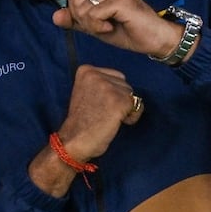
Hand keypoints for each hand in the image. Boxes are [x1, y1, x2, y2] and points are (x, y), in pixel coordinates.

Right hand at [28, 64, 143, 196]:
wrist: (73, 141)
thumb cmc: (81, 121)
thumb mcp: (85, 92)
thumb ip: (101, 85)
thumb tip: (125, 87)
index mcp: (86, 70)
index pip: (116, 76)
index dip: (114, 93)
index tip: (101, 105)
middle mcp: (96, 75)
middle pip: (125, 84)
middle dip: (120, 100)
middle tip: (105, 114)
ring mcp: (107, 88)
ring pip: (131, 95)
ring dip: (126, 109)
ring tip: (109, 119)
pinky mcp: (118, 101)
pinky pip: (137, 106)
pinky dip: (131, 117)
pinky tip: (117, 123)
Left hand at [51, 0, 183, 58]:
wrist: (154, 39)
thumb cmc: (127, 31)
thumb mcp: (95, 27)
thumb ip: (76, 20)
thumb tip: (54, 16)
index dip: (77, 15)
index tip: (95, 24)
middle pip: (74, 0)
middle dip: (82, 20)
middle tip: (101, 27)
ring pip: (82, 8)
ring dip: (91, 25)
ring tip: (108, 27)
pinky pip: (93, 14)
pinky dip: (97, 27)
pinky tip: (111, 28)